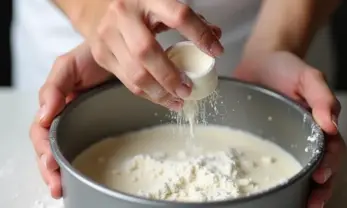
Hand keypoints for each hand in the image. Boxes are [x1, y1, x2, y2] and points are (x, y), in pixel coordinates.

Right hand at [29, 43, 111, 198]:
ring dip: (62, 172)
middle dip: (50, 170)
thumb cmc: (89, 57)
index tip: (50, 163)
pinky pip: (88, 146)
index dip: (43, 150)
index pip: (41, 134)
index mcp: (54, 107)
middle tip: (57, 185)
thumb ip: (53, 88)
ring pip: (67, 152)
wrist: (116, 50)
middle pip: (51, 149)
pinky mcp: (101, 125)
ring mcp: (83, 124)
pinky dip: (82, 162)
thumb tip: (43, 116)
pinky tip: (83, 175)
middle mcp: (66, 118)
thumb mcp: (67, 67)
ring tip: (63, 187)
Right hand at [89, 0, 222, 110]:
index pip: (178, 16)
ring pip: (135, 73)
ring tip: (177, 101)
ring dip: (159, 93)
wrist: (98, 7)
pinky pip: (127, 81)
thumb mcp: (162, 4)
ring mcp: (108, 36)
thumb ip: (189, 19)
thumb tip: (215, 37)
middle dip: (170, 77)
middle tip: (187, 90)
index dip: (200, 35)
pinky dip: (147, 94)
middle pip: (147, 52)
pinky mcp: (102, 54)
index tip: (216, 52)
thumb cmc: (138, 6)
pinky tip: (161, 97)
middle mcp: (123, 15)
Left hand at [234, 51, 345, 207]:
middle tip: (311, 202)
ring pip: (295, 168)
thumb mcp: (308, 77)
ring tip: (293, 202)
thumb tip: (331, 124)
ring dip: (298, 188)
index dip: (330, 167)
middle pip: (318, 167)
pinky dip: (271, 174)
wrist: (258, 61)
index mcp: (318, 124)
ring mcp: (282, 139)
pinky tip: (265, 185)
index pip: (332, 151)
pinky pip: (268, 159)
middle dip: (318, 188)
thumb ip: (322, 97)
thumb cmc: (285, 67)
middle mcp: (302, 135)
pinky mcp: (262, 139)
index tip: (321, 177)